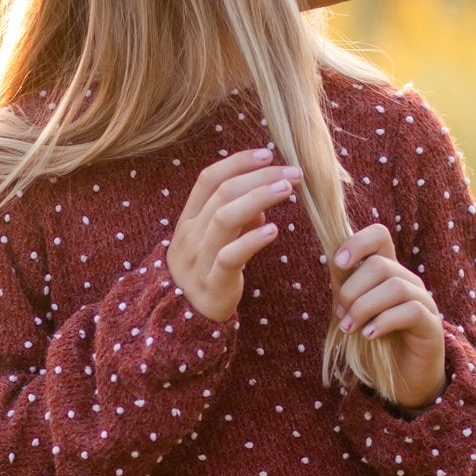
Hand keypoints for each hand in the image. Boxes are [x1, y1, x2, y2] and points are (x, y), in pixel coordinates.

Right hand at [166, 147, 303, 322]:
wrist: (182, 322)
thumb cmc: (205, 274)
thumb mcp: (215, 242)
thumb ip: (235, 220)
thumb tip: (262, 204)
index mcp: (188, 219)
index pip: (208, 178)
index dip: (238, 162)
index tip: (268, 153)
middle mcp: (190, 235)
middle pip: (223, 193)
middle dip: (260, 177)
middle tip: (293, 173)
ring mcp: (198, 259)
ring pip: (225, 218)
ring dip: (259, 198)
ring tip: (287, 190)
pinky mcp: (212, 284)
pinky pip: (230, 257)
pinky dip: (252, 240)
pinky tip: (273, 230)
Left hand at [330, 223, 447, 409]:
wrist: (402, 381)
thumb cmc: (376, 346)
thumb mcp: (354, 314)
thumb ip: (345, 290)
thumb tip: (332, 264)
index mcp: (388, 273)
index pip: (379, 236)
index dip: (358, 242)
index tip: (338, 263)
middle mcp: (408, 282)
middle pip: (380, 265)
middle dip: (353, 290)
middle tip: (341, 316)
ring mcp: (423, 302)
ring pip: (395, 286)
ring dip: (364, 307)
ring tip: (351, 329)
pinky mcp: (432, 326)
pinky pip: (410, 311)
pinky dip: (384, 322)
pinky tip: (369, 335)